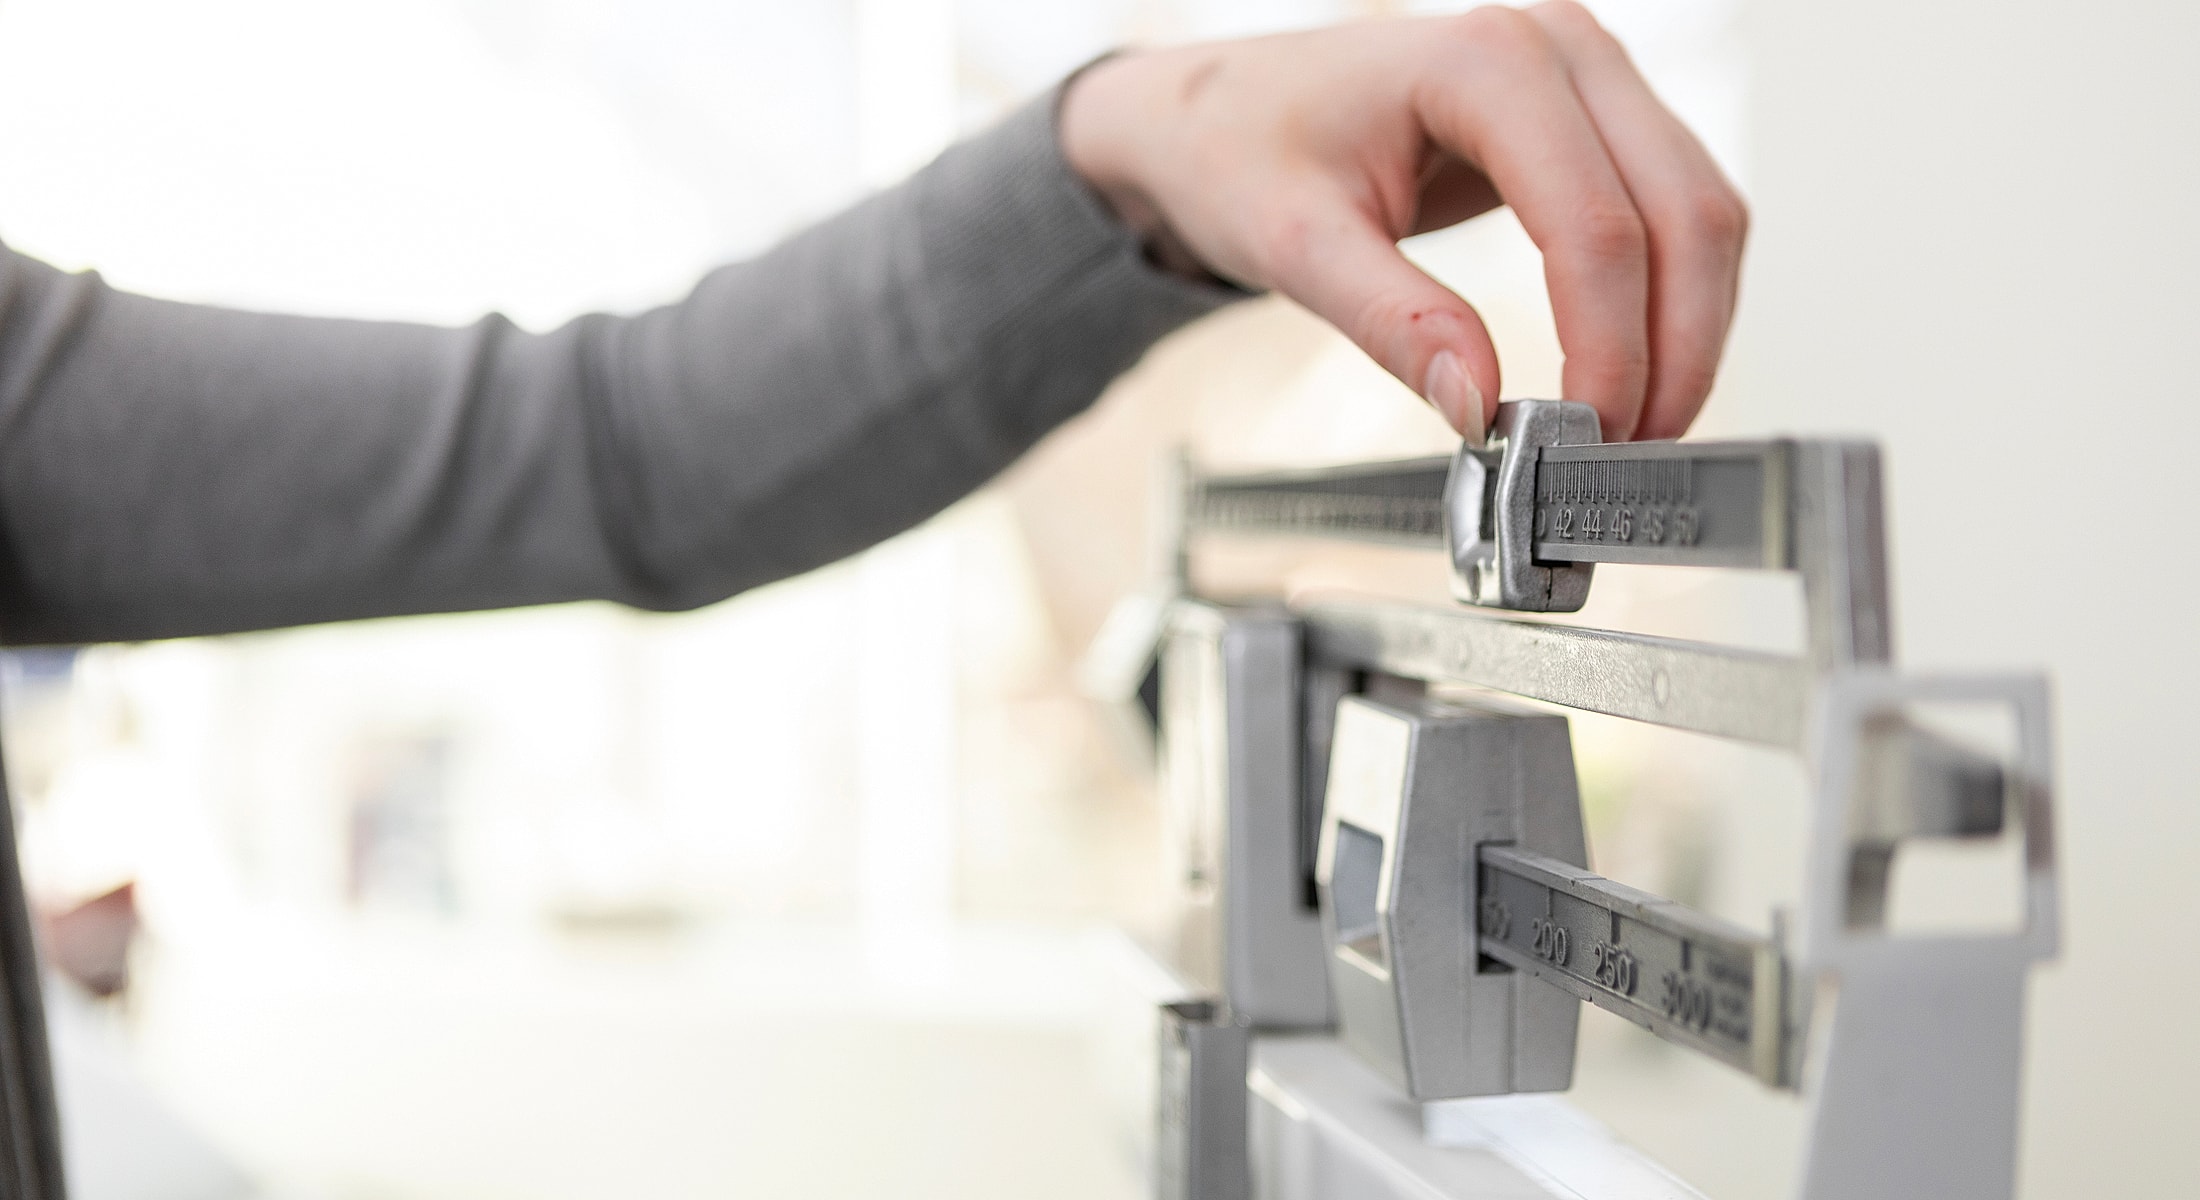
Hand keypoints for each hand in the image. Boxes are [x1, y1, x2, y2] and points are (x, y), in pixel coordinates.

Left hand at [1059, 4, 1746, 442]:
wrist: (1221, 111)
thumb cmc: (1241, 149)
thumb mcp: (1295, 244)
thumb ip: (1392, 322)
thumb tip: (1478, 406)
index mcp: (1482, 61)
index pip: (1593, 222)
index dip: (1609, 345)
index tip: (1586, 433)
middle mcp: (1557, 47)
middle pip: (1682, 212)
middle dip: (1673, 348)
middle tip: (1628, 450)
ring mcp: (1587, 72)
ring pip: (1701, 210)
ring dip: (1688, 327)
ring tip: (1634, 425)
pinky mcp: (1595, 114)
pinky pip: (1675, 206)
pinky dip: (1671, 296)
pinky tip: (1634, 367)